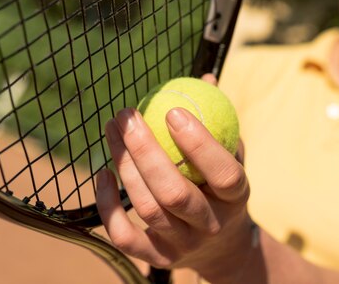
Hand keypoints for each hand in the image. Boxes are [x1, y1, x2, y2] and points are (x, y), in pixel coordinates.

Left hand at [96, 81, 251, 277]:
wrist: (222, 246)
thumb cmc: (221, 188)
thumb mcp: (232, 156)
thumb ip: (219, 122)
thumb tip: (204, 79)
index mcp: (236, 198)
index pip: (223, 174)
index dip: (199, 144)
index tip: (173, 110)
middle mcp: (210, 225)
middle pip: (174, 193)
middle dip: (145, 151)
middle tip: (127, 115)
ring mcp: (183, 245)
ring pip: (147, 207)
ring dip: (123, 165)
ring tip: (112, 129)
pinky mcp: (157, 259)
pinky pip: (124, 235)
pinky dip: (107, 205)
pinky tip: (103, 173)